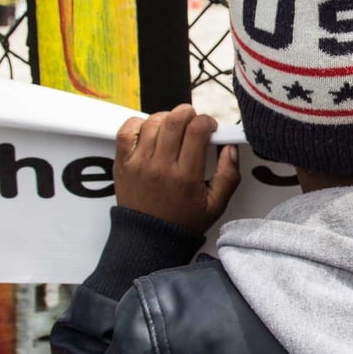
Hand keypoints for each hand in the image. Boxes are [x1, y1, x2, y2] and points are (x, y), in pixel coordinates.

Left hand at [113, 104, 240, 233]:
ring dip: (166, 118)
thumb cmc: (182, 222)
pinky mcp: (122, 163)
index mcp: (186, 176)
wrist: (148, 240)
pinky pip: (126, 131)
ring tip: (173, 128)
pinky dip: (138, 123)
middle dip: (188, 113)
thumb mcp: (216, 204)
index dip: (207, 122)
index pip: (197, 131)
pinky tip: (149, 131)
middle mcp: (160, 166)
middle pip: (175, 120)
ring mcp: (138, 163)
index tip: (210, 128)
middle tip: (193, 122)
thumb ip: (229, 175)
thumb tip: (230, 147)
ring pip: (153, 122)